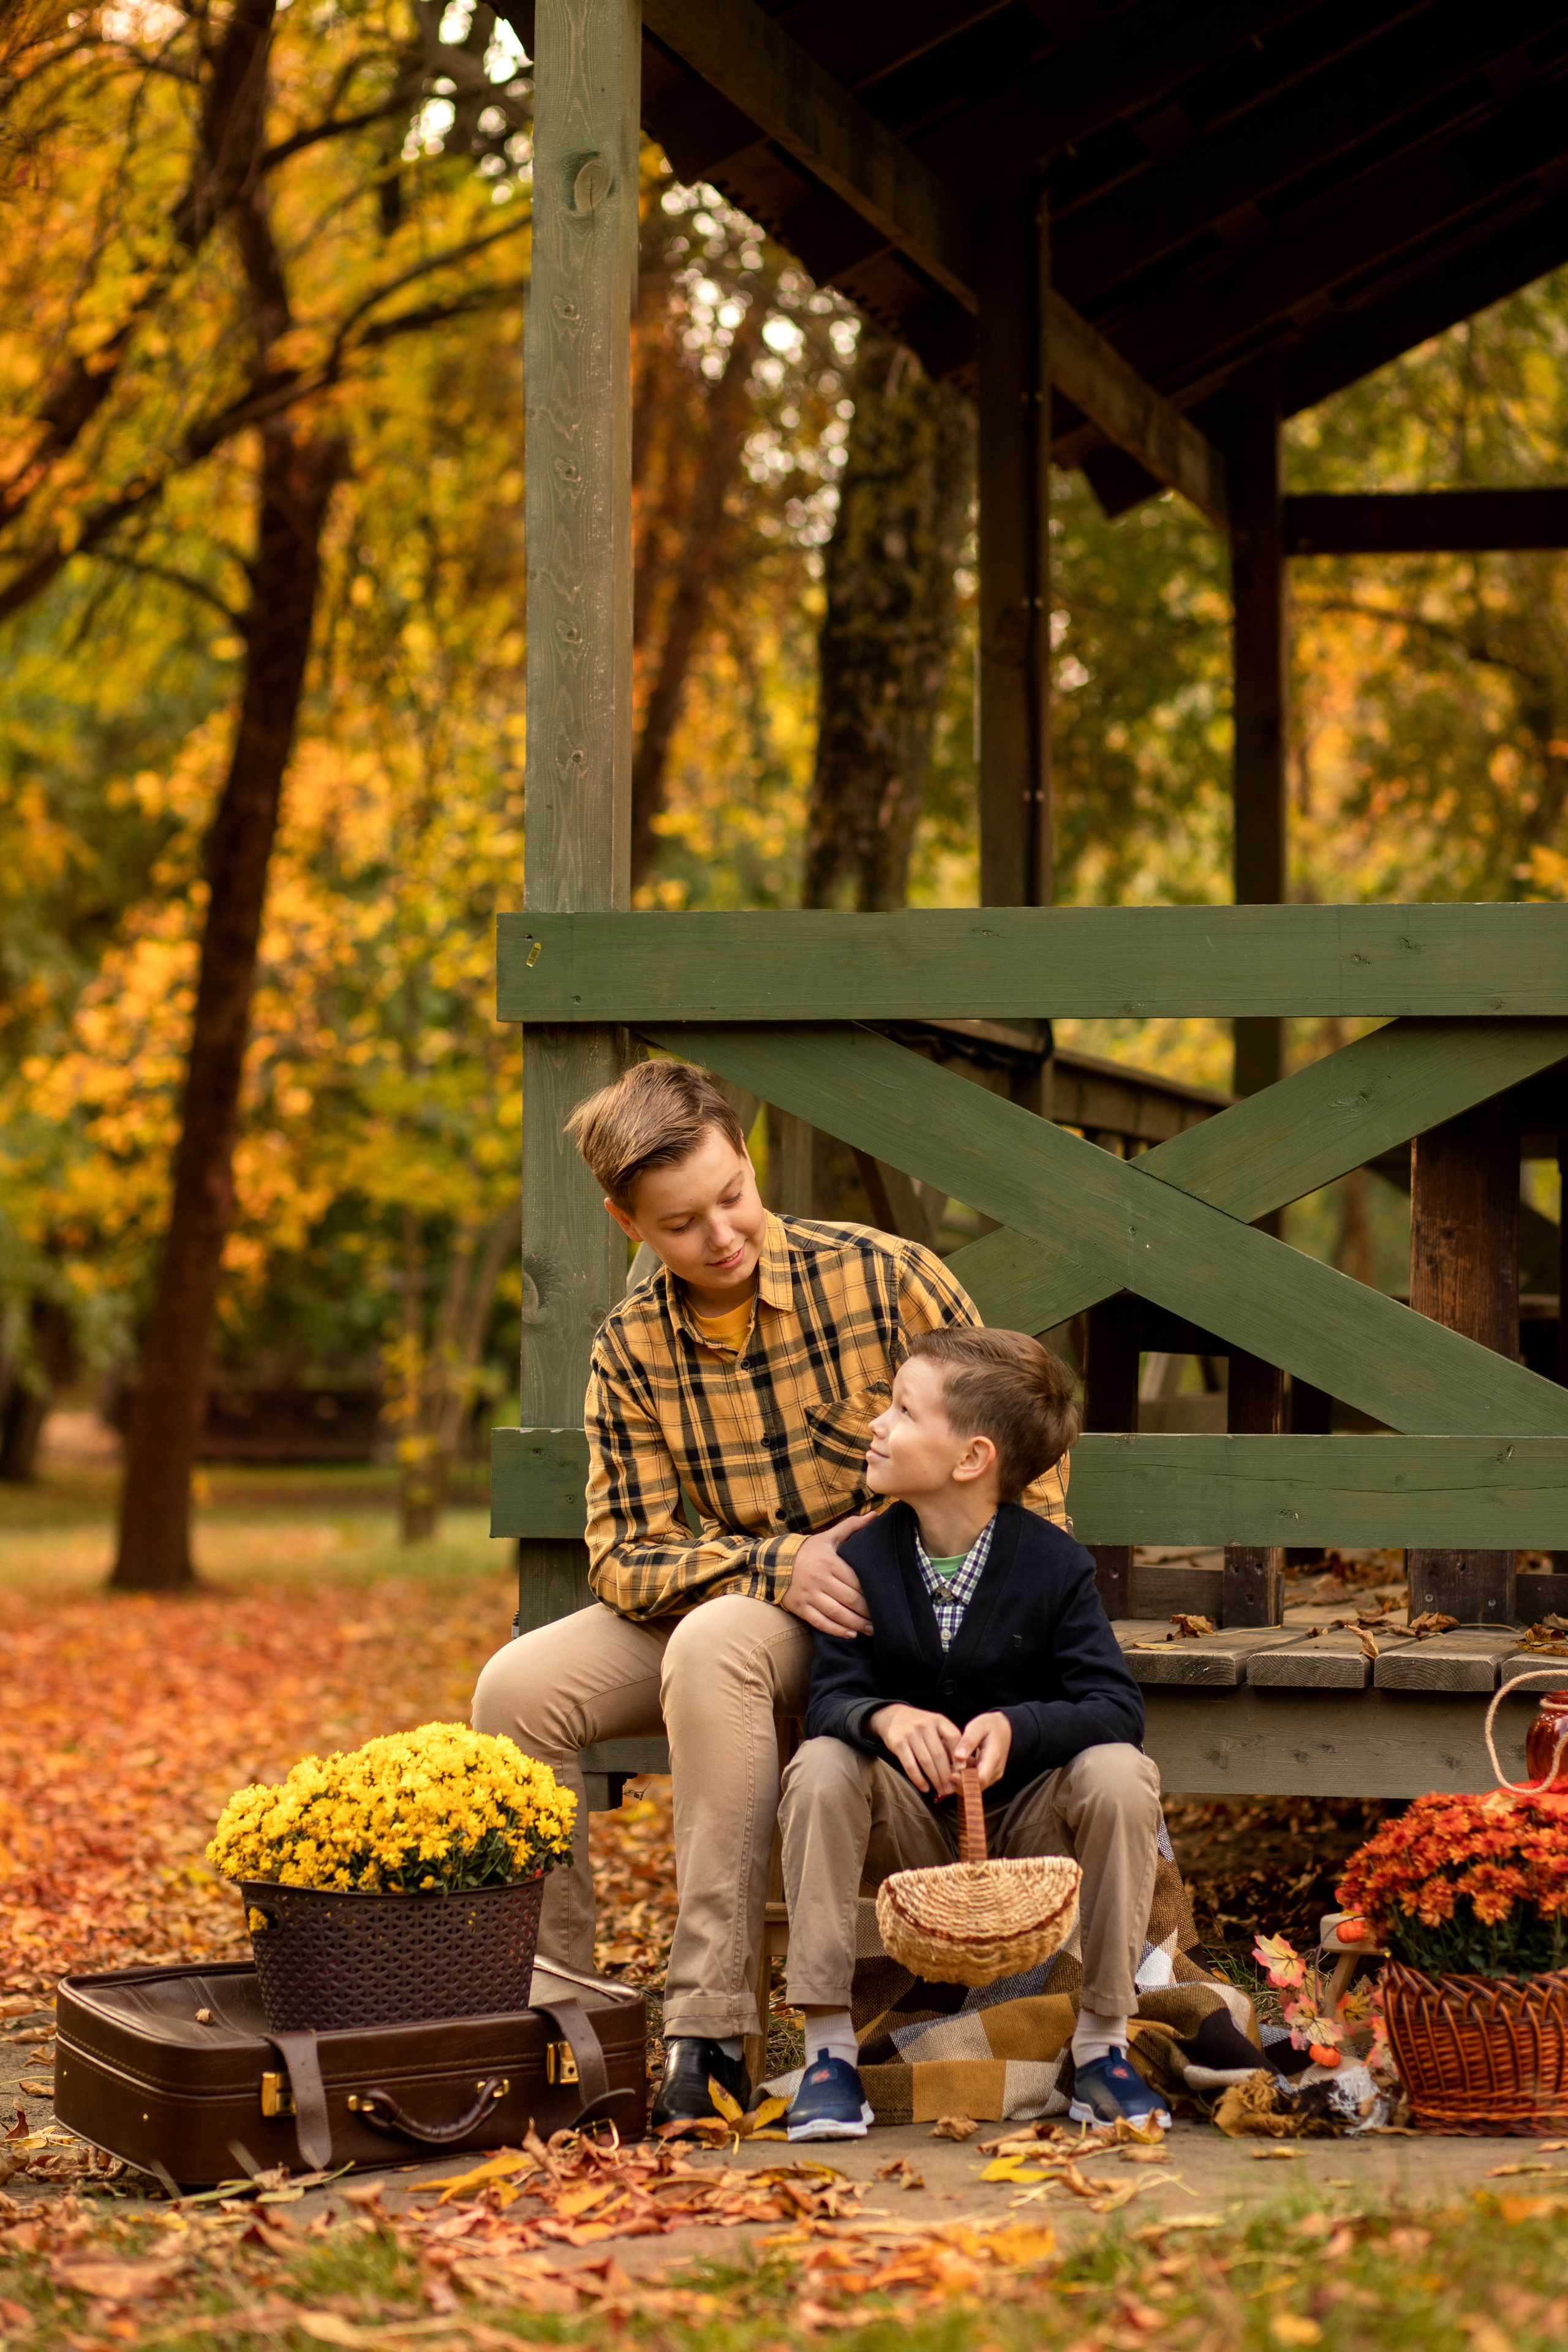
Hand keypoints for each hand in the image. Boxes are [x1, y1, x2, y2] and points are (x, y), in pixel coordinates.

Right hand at [779, 1513, 875, 1636]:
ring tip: (872, 1630)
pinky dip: (836, 1630)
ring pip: (836, 1613)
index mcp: (830, 1562)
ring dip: (856, 1624)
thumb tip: (875, 1515)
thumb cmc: (808, 1550)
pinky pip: (820, 1622)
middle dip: (867, 1612)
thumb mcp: (828, 1536)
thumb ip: (851, 1526)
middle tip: (883, 1620)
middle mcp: (820, 1579)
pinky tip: (851, 1635)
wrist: (775, 1561)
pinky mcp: (800, 1607)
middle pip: (849, 1599)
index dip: (871, 1592)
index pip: (856, 1580)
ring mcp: (809, 1595)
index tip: (885, 1599)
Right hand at [870, 1702, 961, 1796]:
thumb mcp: (935, 1727)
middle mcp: (925, 1725)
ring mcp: (911, 1733)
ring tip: (941, 1791)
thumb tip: (961, 1769)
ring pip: (926, 1761)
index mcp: (939, 1720)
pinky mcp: (898, 1743)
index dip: (959, 1756)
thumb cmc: (921, 1727)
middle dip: (947, 1775)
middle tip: (951, 1789)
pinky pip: (910, 1765)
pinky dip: (919, 1779)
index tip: (963, 1772)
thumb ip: (947, 1743)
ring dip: (935, 1779)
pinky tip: (925, 1788)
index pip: (954, 1737)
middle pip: (939, 1754)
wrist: (893, 1717)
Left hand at [953, 1710, 1011, 1790]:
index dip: (965, 1780)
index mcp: (994, 1758)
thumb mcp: (979, 1726)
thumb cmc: (990, 1726)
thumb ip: (969, 1741)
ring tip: (949, 1766)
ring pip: (974, 1787)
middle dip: (959, 1782)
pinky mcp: (988, 1777)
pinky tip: (955, 1767)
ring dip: (959, 1781)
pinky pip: (974, 1783)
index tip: (951, 1775)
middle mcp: (995, 1771)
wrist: (1005, 1730)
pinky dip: (963, 1778)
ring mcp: (992, 1776)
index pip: (981, 1778)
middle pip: (976, 1786)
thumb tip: (958, 1757)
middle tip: (945, 1771)